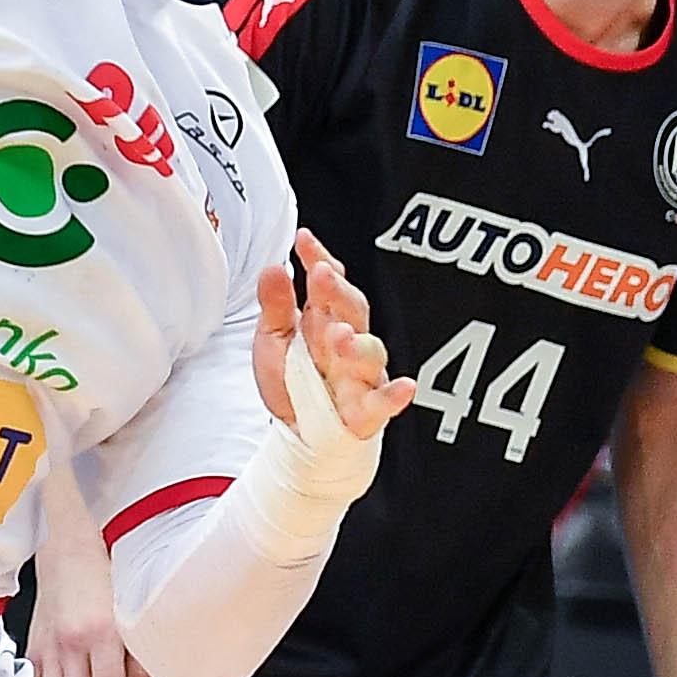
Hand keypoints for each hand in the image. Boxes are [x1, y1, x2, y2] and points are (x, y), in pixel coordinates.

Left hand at [249, 229, 420, 439]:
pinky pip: (385, 401)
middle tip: (322, 276)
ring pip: (371, 351)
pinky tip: (404, 387)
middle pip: (354, 309)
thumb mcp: (272, 340)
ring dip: (357, 342)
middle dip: (339, 292)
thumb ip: (274, 305)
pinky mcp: (368, 409)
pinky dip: (396, 395)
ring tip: (338, 335)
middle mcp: (348, 341)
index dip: (319, 259)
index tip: (303, 241)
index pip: (328, 284)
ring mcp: (361, 373)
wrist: (298, 434)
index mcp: (324, 319)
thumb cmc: (293, 383)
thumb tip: (274, 267)